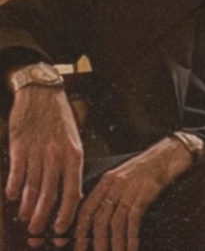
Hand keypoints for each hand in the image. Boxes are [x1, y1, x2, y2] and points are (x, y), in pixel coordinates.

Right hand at [6, 86, 82, 247]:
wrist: (42, 93)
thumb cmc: (60, 118)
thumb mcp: (75, 140)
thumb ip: (71, 165)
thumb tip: (71, 193)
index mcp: (74, 155)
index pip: (72, 191)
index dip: (66, 212)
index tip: (61, 227)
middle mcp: (56, 156)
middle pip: (49, 194)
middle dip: (42, 216)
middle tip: (36, 230)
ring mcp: (37, 152)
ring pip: (31, 187)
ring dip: (26, 206)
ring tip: (24, 217)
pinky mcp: (19, 147)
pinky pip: (16, 173)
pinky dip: (13, 187)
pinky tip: (11, 197)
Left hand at [73, 136, 192, 250]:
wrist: (173, 151)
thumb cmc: (152, 165)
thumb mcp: (126, 175)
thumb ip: (113, 191)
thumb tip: (102, 217)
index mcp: (106, 180)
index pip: (86, 209)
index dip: (79, 230)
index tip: (76, 247)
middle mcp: (114, 184)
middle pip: (98, 218)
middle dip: (95, 242)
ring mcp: (130, 189)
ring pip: (114, 222)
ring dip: (114, 244)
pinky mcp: (145, 193)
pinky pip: (133, 220)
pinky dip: (131, 238)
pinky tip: (132, 249)